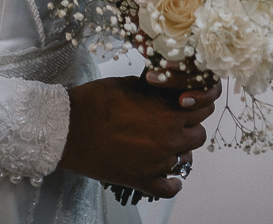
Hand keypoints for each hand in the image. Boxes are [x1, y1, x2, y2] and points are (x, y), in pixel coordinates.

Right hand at [59, 72, 221, 198]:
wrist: (70, 128)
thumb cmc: (97, 101)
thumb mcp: (130, 83)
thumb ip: (155, 89)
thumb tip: (165, 88)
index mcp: (168, 112)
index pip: (202, 108)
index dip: (195, 103)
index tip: (186, 102)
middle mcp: (168, 139)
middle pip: (198, 135)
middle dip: (190, 126)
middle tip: (175, 120)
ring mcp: (157, 163)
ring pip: (186, 160)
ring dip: (179, 150)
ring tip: (165, 142)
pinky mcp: (142, 181)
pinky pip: (169, 188)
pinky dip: (173, 183)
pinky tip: (171, 177)